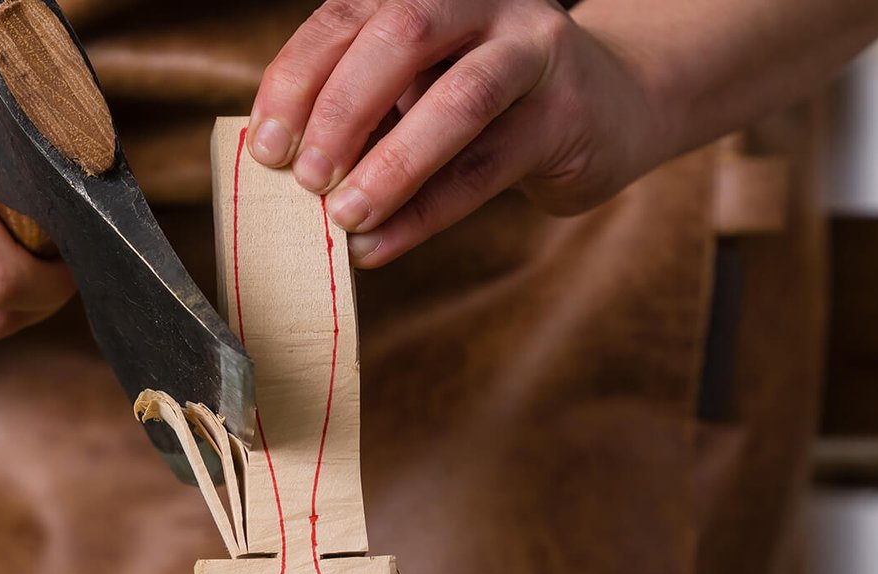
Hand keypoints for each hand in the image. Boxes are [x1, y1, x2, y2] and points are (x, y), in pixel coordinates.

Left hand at [247, 0, 661, 268]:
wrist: (612, 106)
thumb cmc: (490, 102)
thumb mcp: (422, 85)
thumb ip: (367, 108)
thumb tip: (284, 164)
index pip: (349, 15)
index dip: (298, 77)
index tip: (264, 144)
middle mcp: (482, 4)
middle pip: (403, 35)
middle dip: (342, 110)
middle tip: (304, 178)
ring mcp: (532, 52)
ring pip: (457, 101)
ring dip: (391, 165)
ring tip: (343, 218)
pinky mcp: (565, 115)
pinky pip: (486, 168)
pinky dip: (426, 213)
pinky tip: (382, 245)